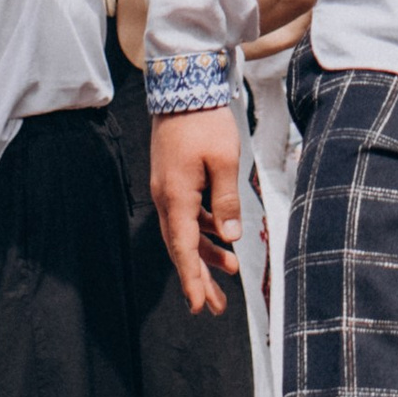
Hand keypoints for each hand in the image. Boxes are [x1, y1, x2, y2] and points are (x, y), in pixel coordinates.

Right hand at [151, 107, 241, 316]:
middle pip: (181, 248)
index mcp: (176, 197)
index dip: (192, 279)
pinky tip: (222, 239)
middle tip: (214, 307)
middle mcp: (166, 198)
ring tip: (228, 275)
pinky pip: (187, 215)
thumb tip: (231, 238)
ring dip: (204, 255)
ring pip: (185, 233)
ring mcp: (168, 189)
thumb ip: (226, 202)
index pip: (184, 249)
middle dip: (198, 277)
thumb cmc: (205, 122)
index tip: (199, 306)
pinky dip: (203, 230)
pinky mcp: (174, 180)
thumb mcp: (225, 162)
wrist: (183, 89)